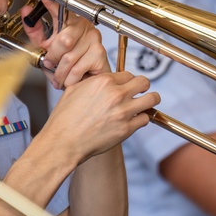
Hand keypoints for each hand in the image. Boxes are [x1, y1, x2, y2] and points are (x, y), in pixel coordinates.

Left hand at [19, 0, 110, 88]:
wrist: (88, 84)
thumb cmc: (69, 66)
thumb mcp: (47, 47)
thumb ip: (35, 31)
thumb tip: (26, 12)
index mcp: (71, 21)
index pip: (58, 1)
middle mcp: (84, 26)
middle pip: (63, 39)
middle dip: (53, 56)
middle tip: (51, 63)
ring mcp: (94, 39)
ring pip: (68, 57)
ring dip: (59, 71)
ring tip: (60, 74)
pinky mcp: (100, 54)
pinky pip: (76, 68)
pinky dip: (69, 78)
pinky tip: (71, 78)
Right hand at [41, 71, 157, 162]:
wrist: (64, 141)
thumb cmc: (65, 117)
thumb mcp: (74, 90)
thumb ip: (92, 82)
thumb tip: (102, 81)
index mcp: (103, 81)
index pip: (128, 74)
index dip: (128, 81)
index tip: (127, 87)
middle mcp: (116, 94)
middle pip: (144, 82)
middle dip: (143, 87)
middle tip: (140, 92)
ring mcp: (123, 111)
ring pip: (152, 99)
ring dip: (150, 101)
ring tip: (145, 104)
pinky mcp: (127, 129)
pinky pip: (146, 119)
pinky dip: (142, 119)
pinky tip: (134, 120)